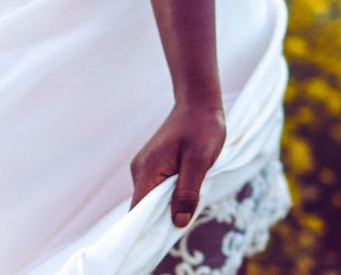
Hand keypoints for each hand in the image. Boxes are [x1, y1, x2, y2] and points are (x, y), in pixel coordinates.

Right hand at [129, 101, 225, 227]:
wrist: (198, 103)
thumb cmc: (202, 128)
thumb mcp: (200, 161)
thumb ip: (188, 192)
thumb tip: (177, 222)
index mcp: (147, 170)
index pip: (138, 209)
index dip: (148, 227)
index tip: (163, 236)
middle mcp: (139, 170)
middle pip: (144, 207)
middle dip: (162, 217)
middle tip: (186, 216)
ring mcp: (144, 167)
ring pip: (151, 198)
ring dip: (168, 204)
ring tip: (189, 199)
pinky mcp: (152, 165)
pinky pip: (156, 189)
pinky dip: (169, 195)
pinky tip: (186, 190)